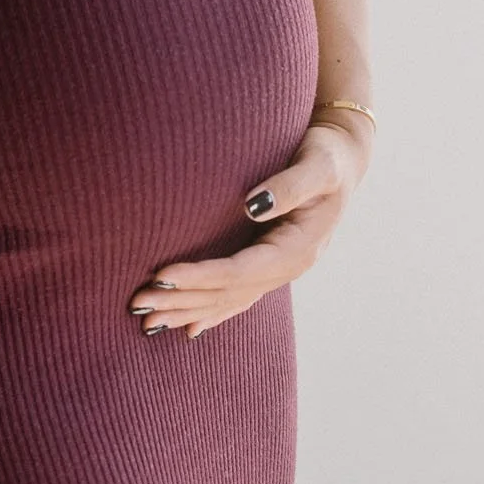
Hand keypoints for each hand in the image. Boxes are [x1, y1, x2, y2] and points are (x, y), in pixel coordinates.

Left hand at [127, 117, 369, 339]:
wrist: (344, 158)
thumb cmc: (328, 156)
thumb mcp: (317, 166)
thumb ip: (289, 186)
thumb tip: (253, 206)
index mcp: (298, 250)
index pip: (239, 271)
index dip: (200, 276)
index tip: (162, 276)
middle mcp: (289, 267)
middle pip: (229, 293)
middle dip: (183, 300)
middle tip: (139, 305)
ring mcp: (281, 269)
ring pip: (230, 300)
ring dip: (189, 311)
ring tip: (149, 320)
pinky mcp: (272, 263)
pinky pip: (238, 295)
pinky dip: (212, 312)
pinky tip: (190, 327)